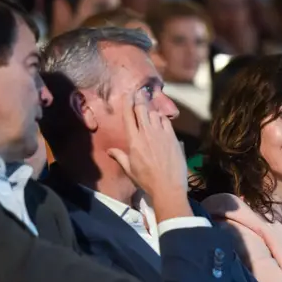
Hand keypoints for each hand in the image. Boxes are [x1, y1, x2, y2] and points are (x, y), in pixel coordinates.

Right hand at [107, 90, 190, 214]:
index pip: (129, 116)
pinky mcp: (172, 136)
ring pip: (154, 113)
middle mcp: (146, 133)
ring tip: (149, 109)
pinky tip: (160, 120)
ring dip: (151, 110)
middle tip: (140, 96)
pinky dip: (162, 118)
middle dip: (140, 102)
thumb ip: (119, 157)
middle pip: (142, 109)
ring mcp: (161, 133)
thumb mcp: (130, 169)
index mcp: (134, 140)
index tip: (128, 94)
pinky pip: (166, 121)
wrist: (168, 186)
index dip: (128, 103)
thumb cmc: (146, 180)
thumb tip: (109, 150)